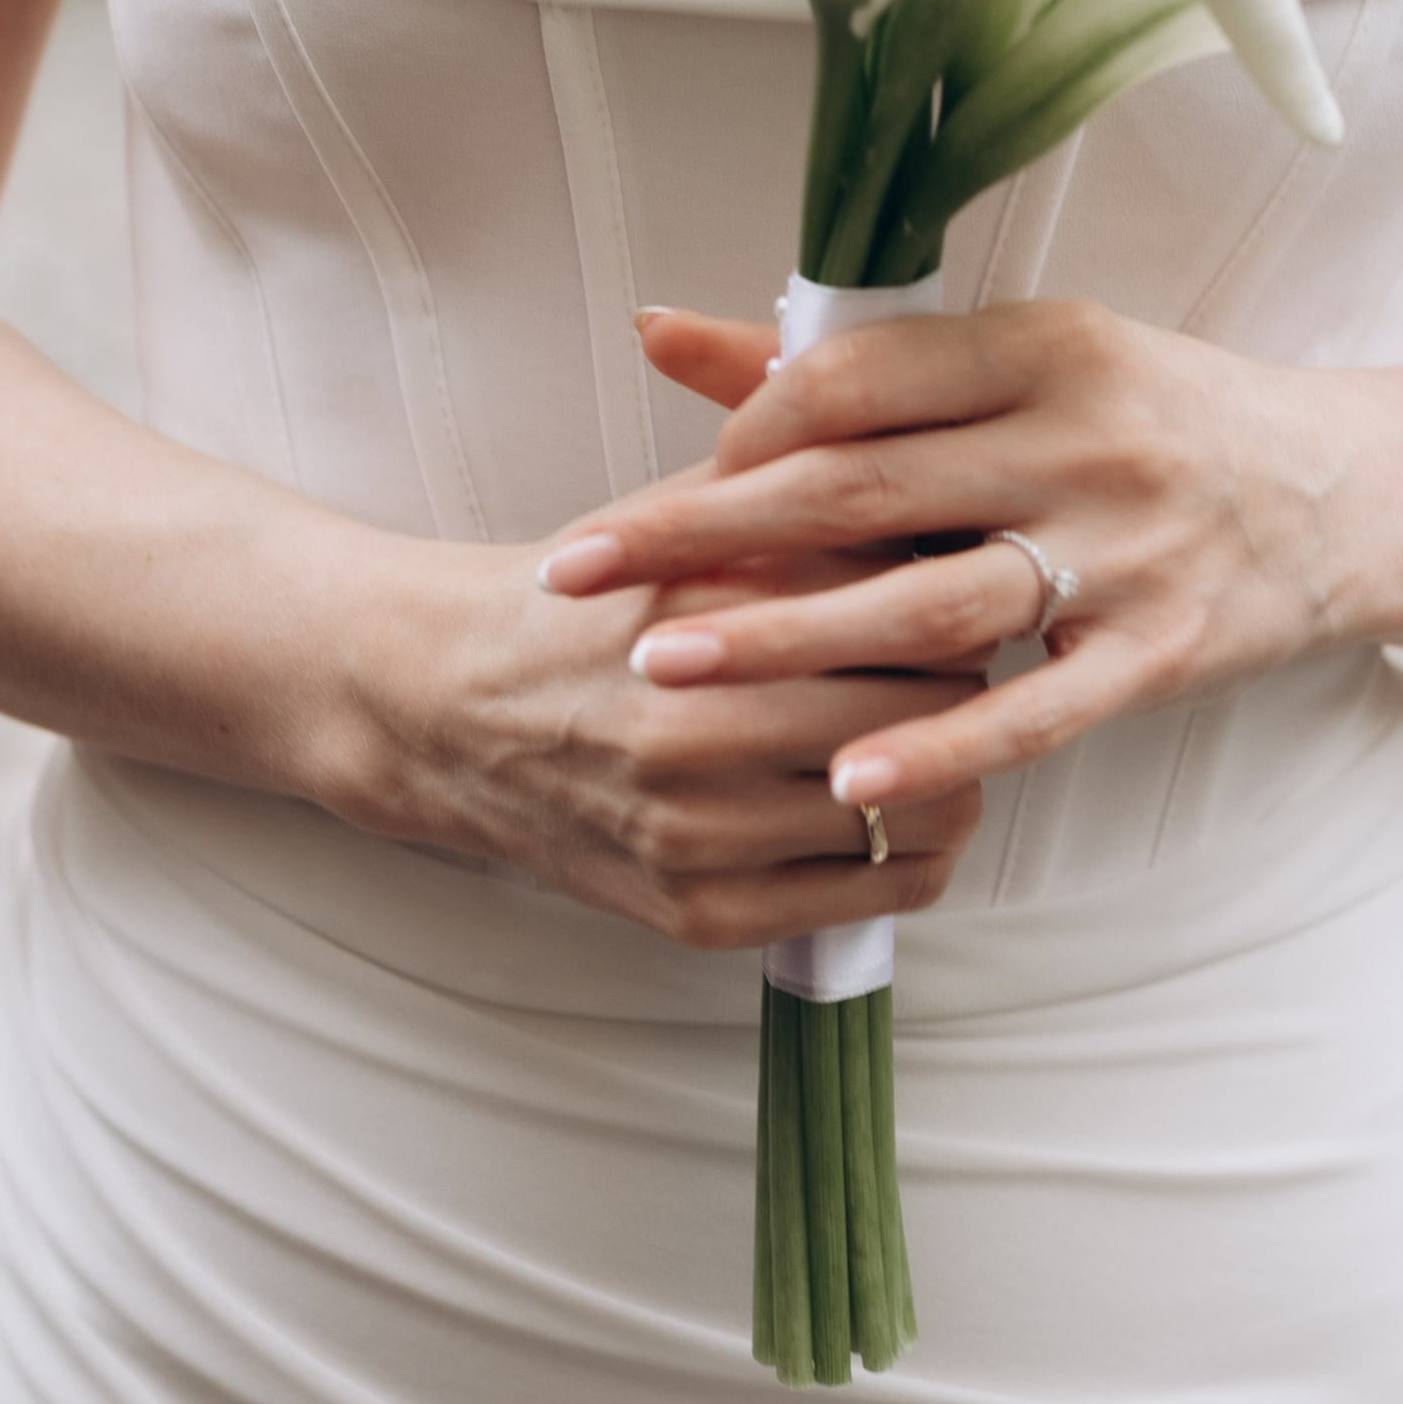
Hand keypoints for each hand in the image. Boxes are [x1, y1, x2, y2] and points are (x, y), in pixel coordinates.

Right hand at [331, 524, 987, 951]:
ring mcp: (696, 835)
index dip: (955, 599)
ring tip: (920, 737)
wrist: (442, 704)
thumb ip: (811, 489)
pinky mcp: (699, 914)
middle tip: (947, 665)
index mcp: (705, 613)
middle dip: (960, 684)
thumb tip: (954, 495)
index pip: (917, 614)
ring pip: (921, 817)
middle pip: (933, 714)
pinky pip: (877, 898)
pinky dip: (907, 853)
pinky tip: (883, 807)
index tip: (953, 591)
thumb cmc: (586, 600)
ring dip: (943, 774)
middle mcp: (695, 729)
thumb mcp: (685, 513)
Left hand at [535, 299, 1402, 811]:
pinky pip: (1032, 710)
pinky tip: (839, 783)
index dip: (746, 428)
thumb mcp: (1026, 362)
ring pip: (927, 603)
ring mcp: (1129, 552)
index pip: (859, 379)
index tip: (670, 479)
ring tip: (665, 667)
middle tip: (581, 569)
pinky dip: (934, 747)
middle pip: (860, 490)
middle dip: (704, 530)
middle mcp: (1084, 439)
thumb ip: (846, 362)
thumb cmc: (1161, 419)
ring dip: (785, 641)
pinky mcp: (1164, 653)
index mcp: (1046, 345)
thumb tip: (656, 331)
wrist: (1359, 493)